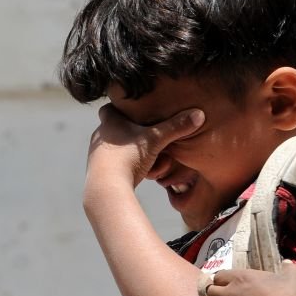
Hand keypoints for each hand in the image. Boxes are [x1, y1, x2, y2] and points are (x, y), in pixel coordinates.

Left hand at [84, 104, 203, 212]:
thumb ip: (176, 127)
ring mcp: (96, 155)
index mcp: (110, 122)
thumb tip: (199, 114)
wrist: (108, 188)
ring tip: (142, 154)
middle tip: (142, 131)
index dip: (119, 107)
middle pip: (112, 128)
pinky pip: (113, 164)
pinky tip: (135, 170)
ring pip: (113, 148)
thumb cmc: (129, 158)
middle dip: (126, 130)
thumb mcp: (156, 140)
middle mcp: (99, 137)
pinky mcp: (98, 172)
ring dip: (125, 149)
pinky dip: (123, 164)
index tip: (132, 108)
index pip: (109, 108)